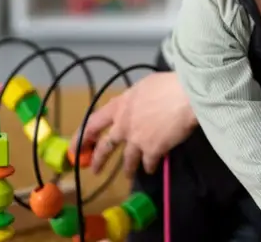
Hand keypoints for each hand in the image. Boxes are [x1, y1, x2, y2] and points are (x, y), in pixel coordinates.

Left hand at [69, 72, 197, 179]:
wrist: (186, 95)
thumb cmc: (168, 84)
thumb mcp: (144, 86)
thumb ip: (133, 99)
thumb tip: (132, 104)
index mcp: (119, 106)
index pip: (93, 123)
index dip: (81, 137)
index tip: (75, 147)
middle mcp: (123, 125)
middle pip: (106, 146)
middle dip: (99, 160)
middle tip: (94, 170)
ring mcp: (137, 139)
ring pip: (127, 160)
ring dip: (127, 169)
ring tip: (127, 175)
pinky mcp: (152, 150)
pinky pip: (148, 163)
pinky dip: (149, 167)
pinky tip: (151, 169)